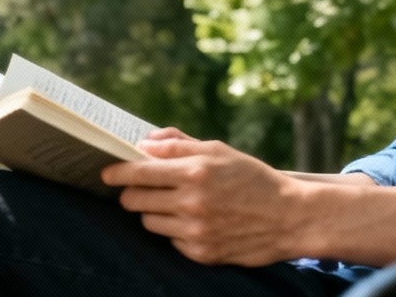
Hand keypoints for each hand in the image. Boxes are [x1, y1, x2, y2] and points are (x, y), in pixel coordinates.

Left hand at [101, 127, 310, 265]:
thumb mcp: (219, 150)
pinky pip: (169, 240)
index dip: (117, 172)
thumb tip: (143, 143)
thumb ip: (179, 144)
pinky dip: (175, 230)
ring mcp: (194, 231)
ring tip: (177, 204)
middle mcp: (191, 202)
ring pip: (148, 222)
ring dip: (155, 212)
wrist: (289, 216)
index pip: (138, 172)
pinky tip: (196, 222)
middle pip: (135, 201)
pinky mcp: (200, 253)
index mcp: (195, 171)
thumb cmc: (253, 178)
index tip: (106, 172)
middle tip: (142, 189)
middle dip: (133, 193)